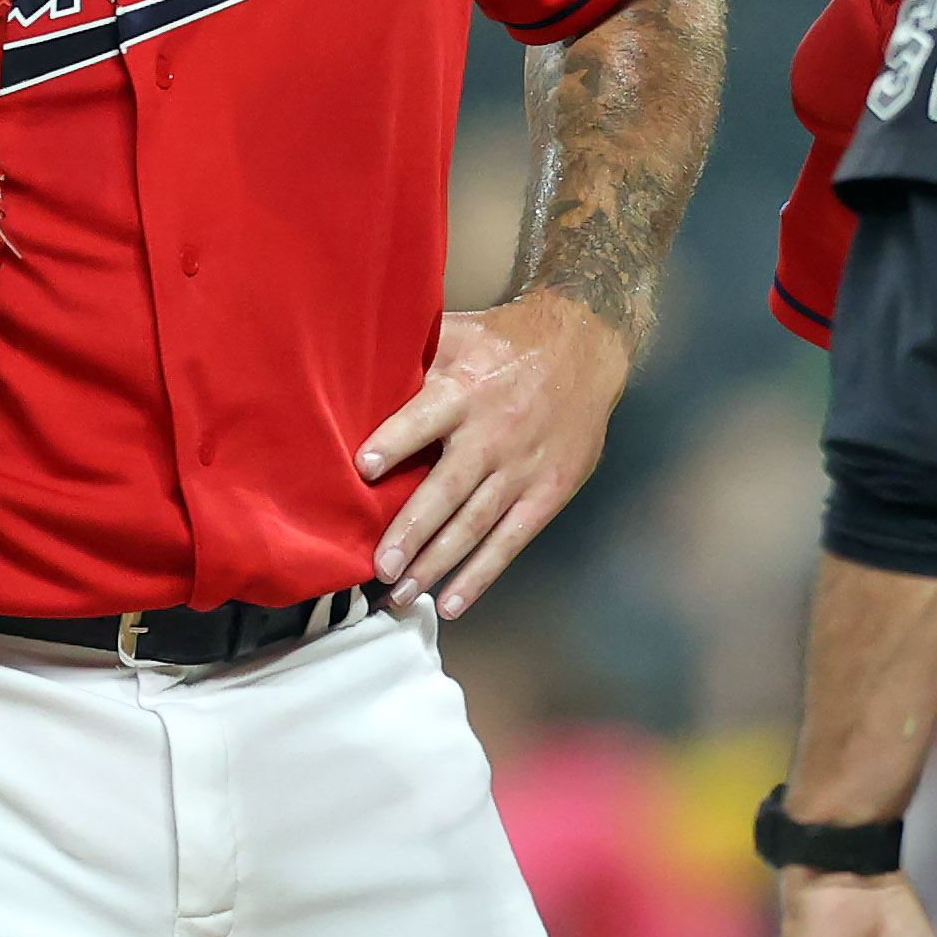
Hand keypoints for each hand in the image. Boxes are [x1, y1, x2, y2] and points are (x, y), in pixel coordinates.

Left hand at [357, 289, 631, 615]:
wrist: (586, 347)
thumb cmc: (508, 342)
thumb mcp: (462, 333)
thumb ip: (415, 354)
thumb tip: (351, 362)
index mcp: (466, 389)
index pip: (425, 418)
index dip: (395, 441)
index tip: (364, 468)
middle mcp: (493, 433)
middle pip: (449, 488)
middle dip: (413, 529)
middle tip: (380, 566)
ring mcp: (522, 468)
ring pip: (475, 524)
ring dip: (437, 562)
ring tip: (401, 592)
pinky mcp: (547, 492)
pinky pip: (510, 540)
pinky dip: (481, 574)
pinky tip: (451, 602)